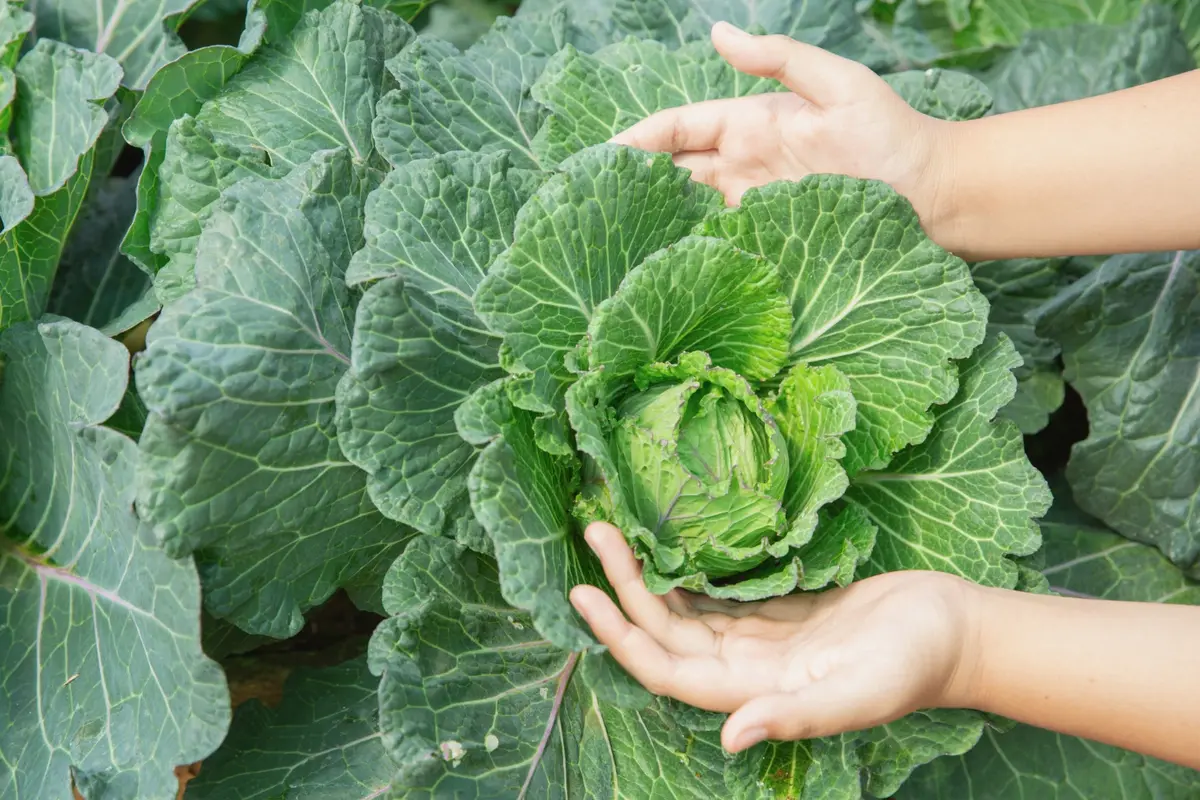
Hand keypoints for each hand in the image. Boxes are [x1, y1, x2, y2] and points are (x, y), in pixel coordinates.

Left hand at [569, 522, 978, 752]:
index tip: (584, 592)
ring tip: (616, 534)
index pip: (667, 669)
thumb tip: (730, 739)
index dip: (621, 636)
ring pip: (686, 614)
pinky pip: (716, 597)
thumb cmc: (913, 662)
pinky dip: (686, 574)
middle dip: (625, 591)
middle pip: (666, 634)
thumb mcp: (858, 693)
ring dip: (648, 580)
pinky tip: (667, 547)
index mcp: (754, 691)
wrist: (954, 630)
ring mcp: (760, 641)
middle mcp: (746, 669)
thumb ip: (796, 718)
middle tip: (595, 534)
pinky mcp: (777, 614)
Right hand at [611, 22, 953, 239]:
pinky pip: (722, 246)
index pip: (677, 130)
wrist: (935, 196)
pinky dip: (692, 254)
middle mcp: (743, 167)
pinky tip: (667, 268)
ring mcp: (755, 207)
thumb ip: (778, 59)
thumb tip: (719, 33)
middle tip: (590, 209)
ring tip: (616, 246)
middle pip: (672, 176)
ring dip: (655, 227)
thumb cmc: (892, 134)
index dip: (637, 142)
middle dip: (632, 188)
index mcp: (749, 124)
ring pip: (689, 216)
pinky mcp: (771, 242)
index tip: (601, 159)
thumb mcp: (838, 84)